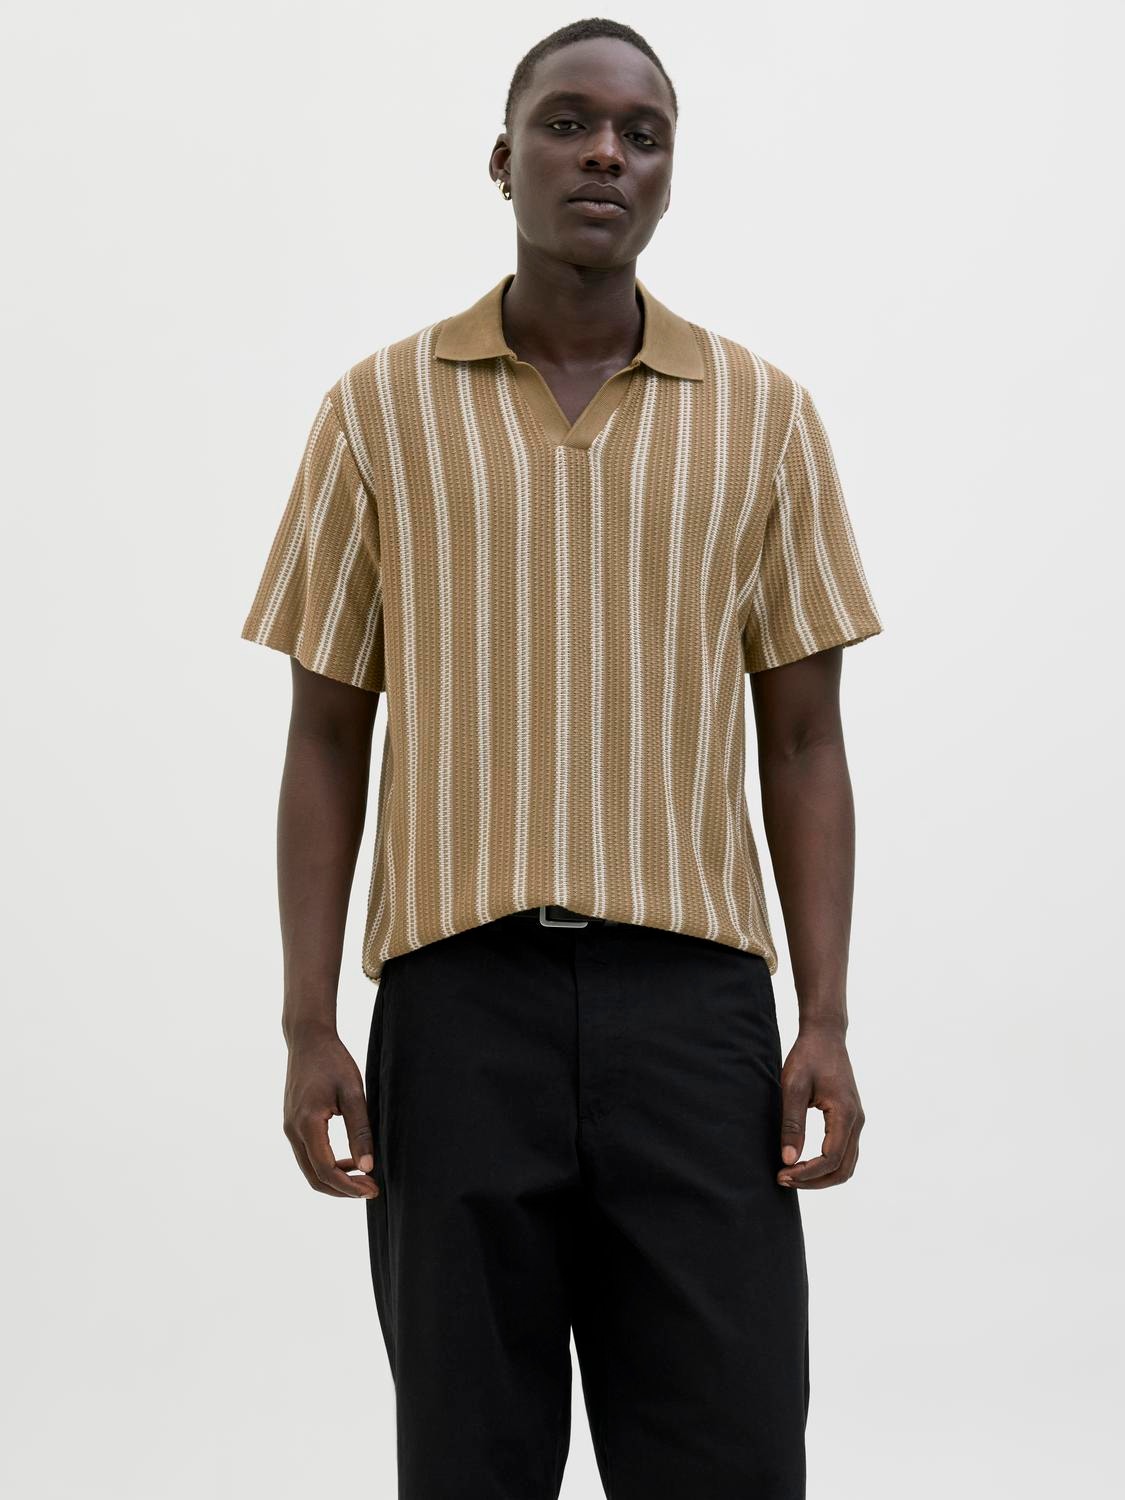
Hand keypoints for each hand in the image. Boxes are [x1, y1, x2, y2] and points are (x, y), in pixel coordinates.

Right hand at [283, 1027, 378, 1199]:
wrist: (308, 1039)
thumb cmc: (333, 1061)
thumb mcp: (354, 1093)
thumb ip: (360, 1131)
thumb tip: (368, 1166)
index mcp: (306, 1123)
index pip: (325, 1170)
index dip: (349, 1186)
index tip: (373, 1188)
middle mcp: (292, 1130)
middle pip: (314, 1177)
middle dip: (342, 1189)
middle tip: (372, 1189)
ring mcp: (289, 1128)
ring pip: (309, 1169)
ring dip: (335, 1179)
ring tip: (364, 1176)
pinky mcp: (292, 1124)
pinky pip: (307, 1155)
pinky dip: (327, 1165)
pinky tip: (349, 1161)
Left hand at [777, 1023, 863, 1188]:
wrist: (825, 1036)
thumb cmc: (807, 1057)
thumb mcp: (793, 1088)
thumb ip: (792, 1124)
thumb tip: (788, 1159)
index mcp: (846, 1114)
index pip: (831, 1159)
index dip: (807, 1173)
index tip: (781, 1174)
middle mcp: (857, 1121)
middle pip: (843, 1169)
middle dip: (814, 1180)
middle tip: (784, 1179)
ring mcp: (857, 1121)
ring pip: (846, 1165)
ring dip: (821, 1176)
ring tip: (791, 1174)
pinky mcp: (851, 1119)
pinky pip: (845, 1153)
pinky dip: (827, 1165)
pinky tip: (804, 1162)